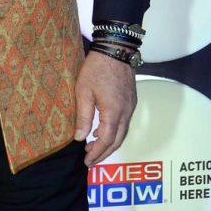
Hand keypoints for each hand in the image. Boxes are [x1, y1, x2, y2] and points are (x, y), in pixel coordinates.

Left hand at [74, 51, 136, 166]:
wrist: (116, 49)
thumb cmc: (97, 68)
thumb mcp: (83, 91)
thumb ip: (83, 116)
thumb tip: (79, 137)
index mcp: (113, 112)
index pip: (107, 141)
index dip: (97, 153)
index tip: (86, 161)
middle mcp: (126, 112)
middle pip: (117, 140)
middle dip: (104, 152)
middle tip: (90, 159)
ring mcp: (130, 106)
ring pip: (123, 132)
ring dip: (110, 142)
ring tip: (93, 146)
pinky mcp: (131, 100)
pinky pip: (125, 122)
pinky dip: (114, 131)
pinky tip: (103, 129)